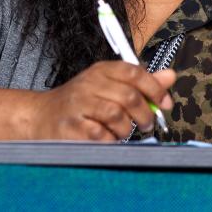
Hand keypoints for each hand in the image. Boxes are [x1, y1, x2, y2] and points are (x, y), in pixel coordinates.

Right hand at [27, 61, 175, 140]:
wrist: (40, 117)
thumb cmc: (80, 103)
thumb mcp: (108, 86)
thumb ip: (140, 82)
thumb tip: (170, 76)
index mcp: (100, 71)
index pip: (133, 72)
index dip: (154, 88)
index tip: (164, 104)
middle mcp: (88, 83)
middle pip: (129, 96)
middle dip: (144, 114)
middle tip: (147, 124)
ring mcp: (78, 105)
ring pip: (117, 116)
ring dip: (126, 129)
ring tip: (122, 132)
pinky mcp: (71, 126)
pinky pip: (101, 135)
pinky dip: (110, 141)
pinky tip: (106, 139)